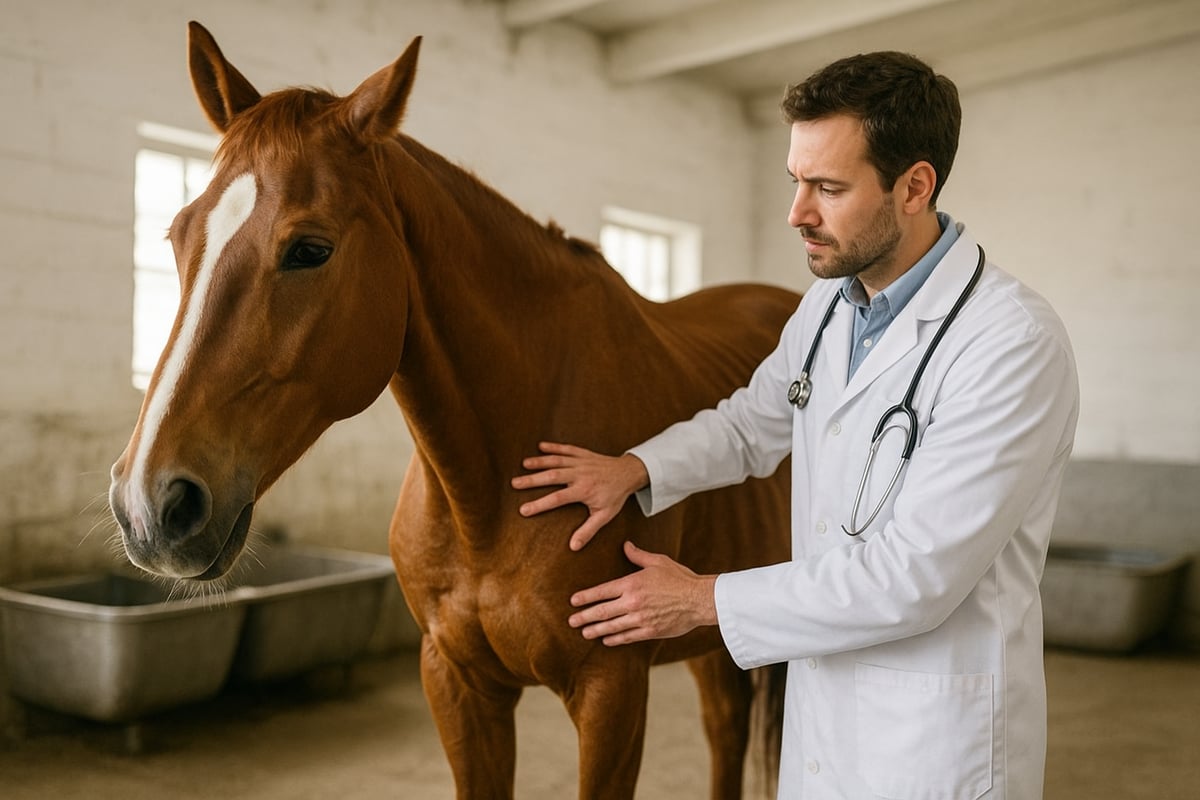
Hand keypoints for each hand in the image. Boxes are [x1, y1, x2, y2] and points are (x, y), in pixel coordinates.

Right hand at [511, 442, 648, 550]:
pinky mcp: (583, 454)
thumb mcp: (605, 516)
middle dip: (532, 479)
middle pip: (552, 476)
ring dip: (539, 461)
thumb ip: (588, 530)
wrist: (629, 473)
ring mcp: (581, 462)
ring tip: (523, 465)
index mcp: (584, 490)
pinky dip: (553, 446)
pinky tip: (540, 446)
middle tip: (514, 483)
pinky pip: (566, 449)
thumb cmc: (615, 496)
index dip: (539, 504)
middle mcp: (580, 474)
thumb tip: (574, 547)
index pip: (557, 498)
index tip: (523, 510)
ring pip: (556, 460)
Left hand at [567, 541, 716, 645]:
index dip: (586, 597)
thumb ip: (638, 555)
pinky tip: (606, 640)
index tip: (573, 601)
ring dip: (596, 630)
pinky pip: (627, 637)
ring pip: (612, 626)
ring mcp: (640, 619)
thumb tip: (626, 545)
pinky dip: (615, 639)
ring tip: (584, 633)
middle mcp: (633, 602)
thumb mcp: (658, 561)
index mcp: (632, 583)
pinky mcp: (650, 631)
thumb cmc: (680, 578)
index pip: (602, 591)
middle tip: (571, 621)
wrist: (699, 599)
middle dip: (584, 617)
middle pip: (602, 611)